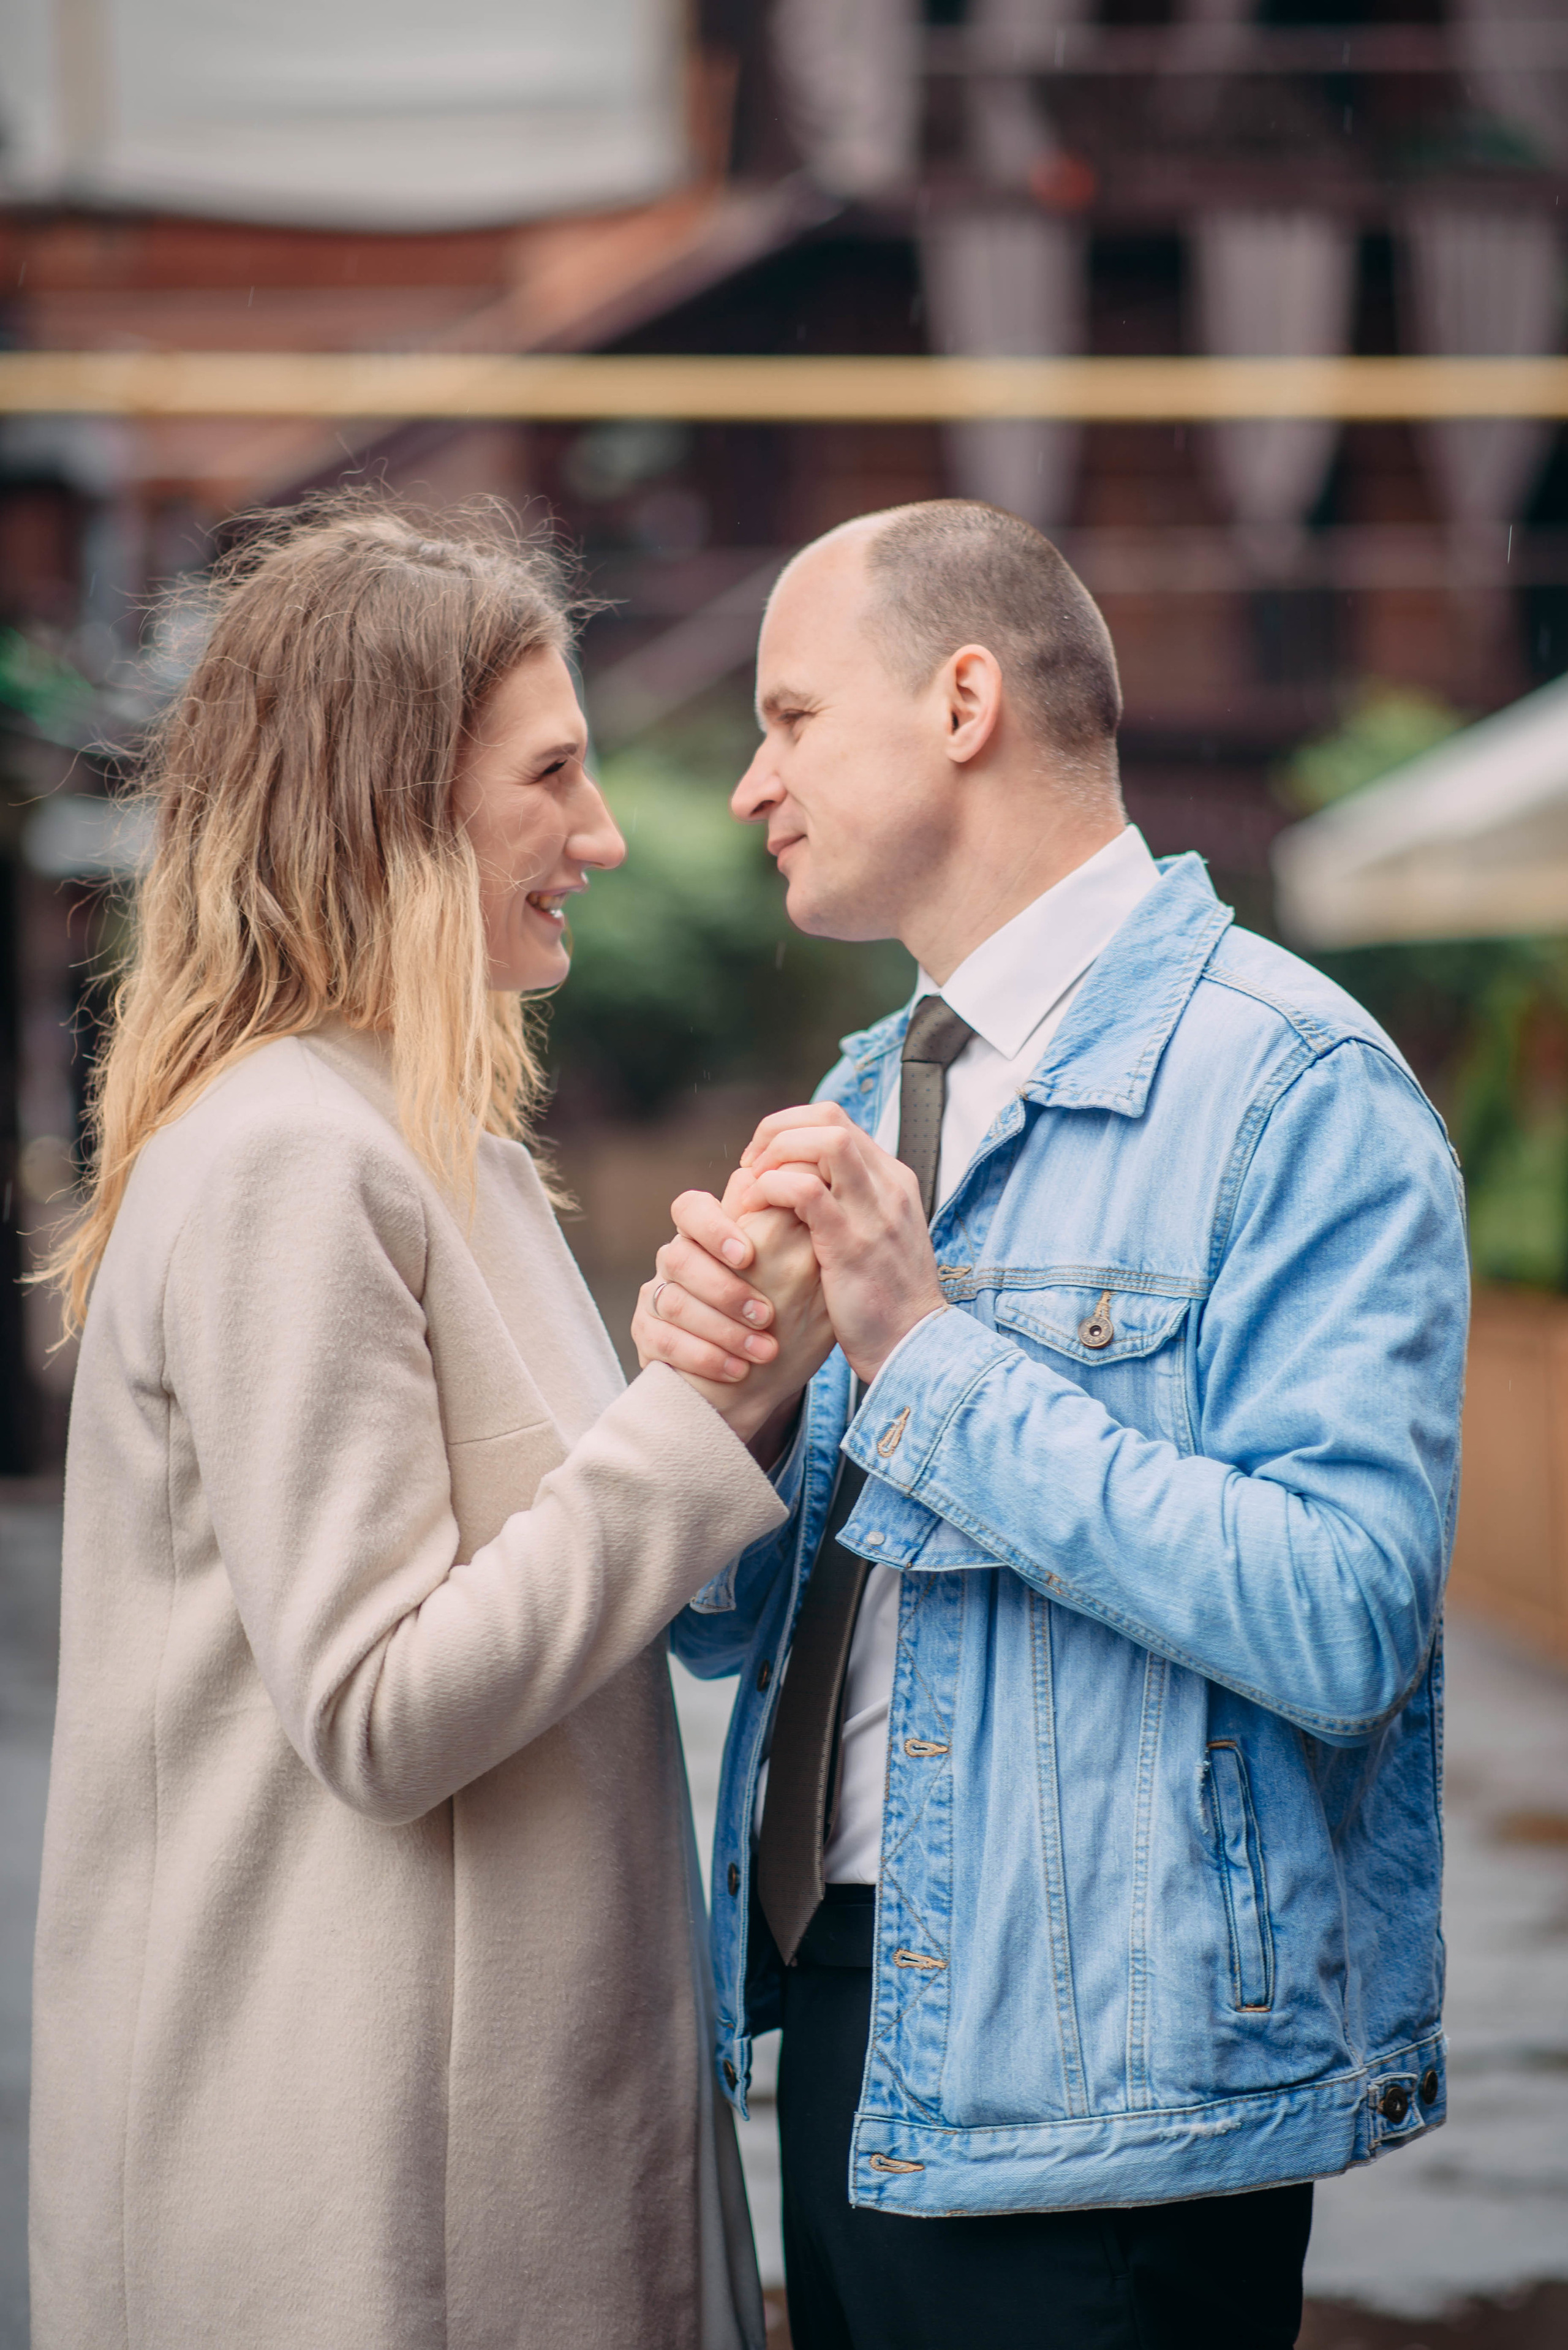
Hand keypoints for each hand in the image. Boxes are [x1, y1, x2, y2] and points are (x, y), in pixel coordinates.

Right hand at [633, 1168, 779, 1390]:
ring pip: (672, 1300)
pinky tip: (738, 1369)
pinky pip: (663, 1340)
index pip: (692, 1208)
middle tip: (766, 1316)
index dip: (714, 1227)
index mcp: (709, 1236)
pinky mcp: (645, 1334)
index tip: (749, 1257)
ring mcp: (655, 1296)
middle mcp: (676, 1259)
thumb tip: (805, 1193)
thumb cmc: (782, 1326)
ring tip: (764, 1351)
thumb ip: (794, 1240)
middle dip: (725, 1290)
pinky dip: (705, 1356)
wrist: (756, 1385)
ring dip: (722, 1329)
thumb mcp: (798, 1283)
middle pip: (679, 1255)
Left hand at [734, 1103, 946, 1384]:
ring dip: (777, 1154)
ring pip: (825, 1140)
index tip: (764, 1162)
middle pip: (829, 1118)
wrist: (915, 1348)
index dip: (791, 1130)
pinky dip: (773, 1188)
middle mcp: (888, 1186)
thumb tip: (806, 1183)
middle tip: (751, 1167)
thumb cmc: (885, 1301)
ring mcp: (873, 1212)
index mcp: (892, 1181)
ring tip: (753, 1189)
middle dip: (778, 1132)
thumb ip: (851, 1205)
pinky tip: (756, 1211)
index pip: (837, 1122)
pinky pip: (805, 1190)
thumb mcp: (876, 1238)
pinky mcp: (850, 1243)